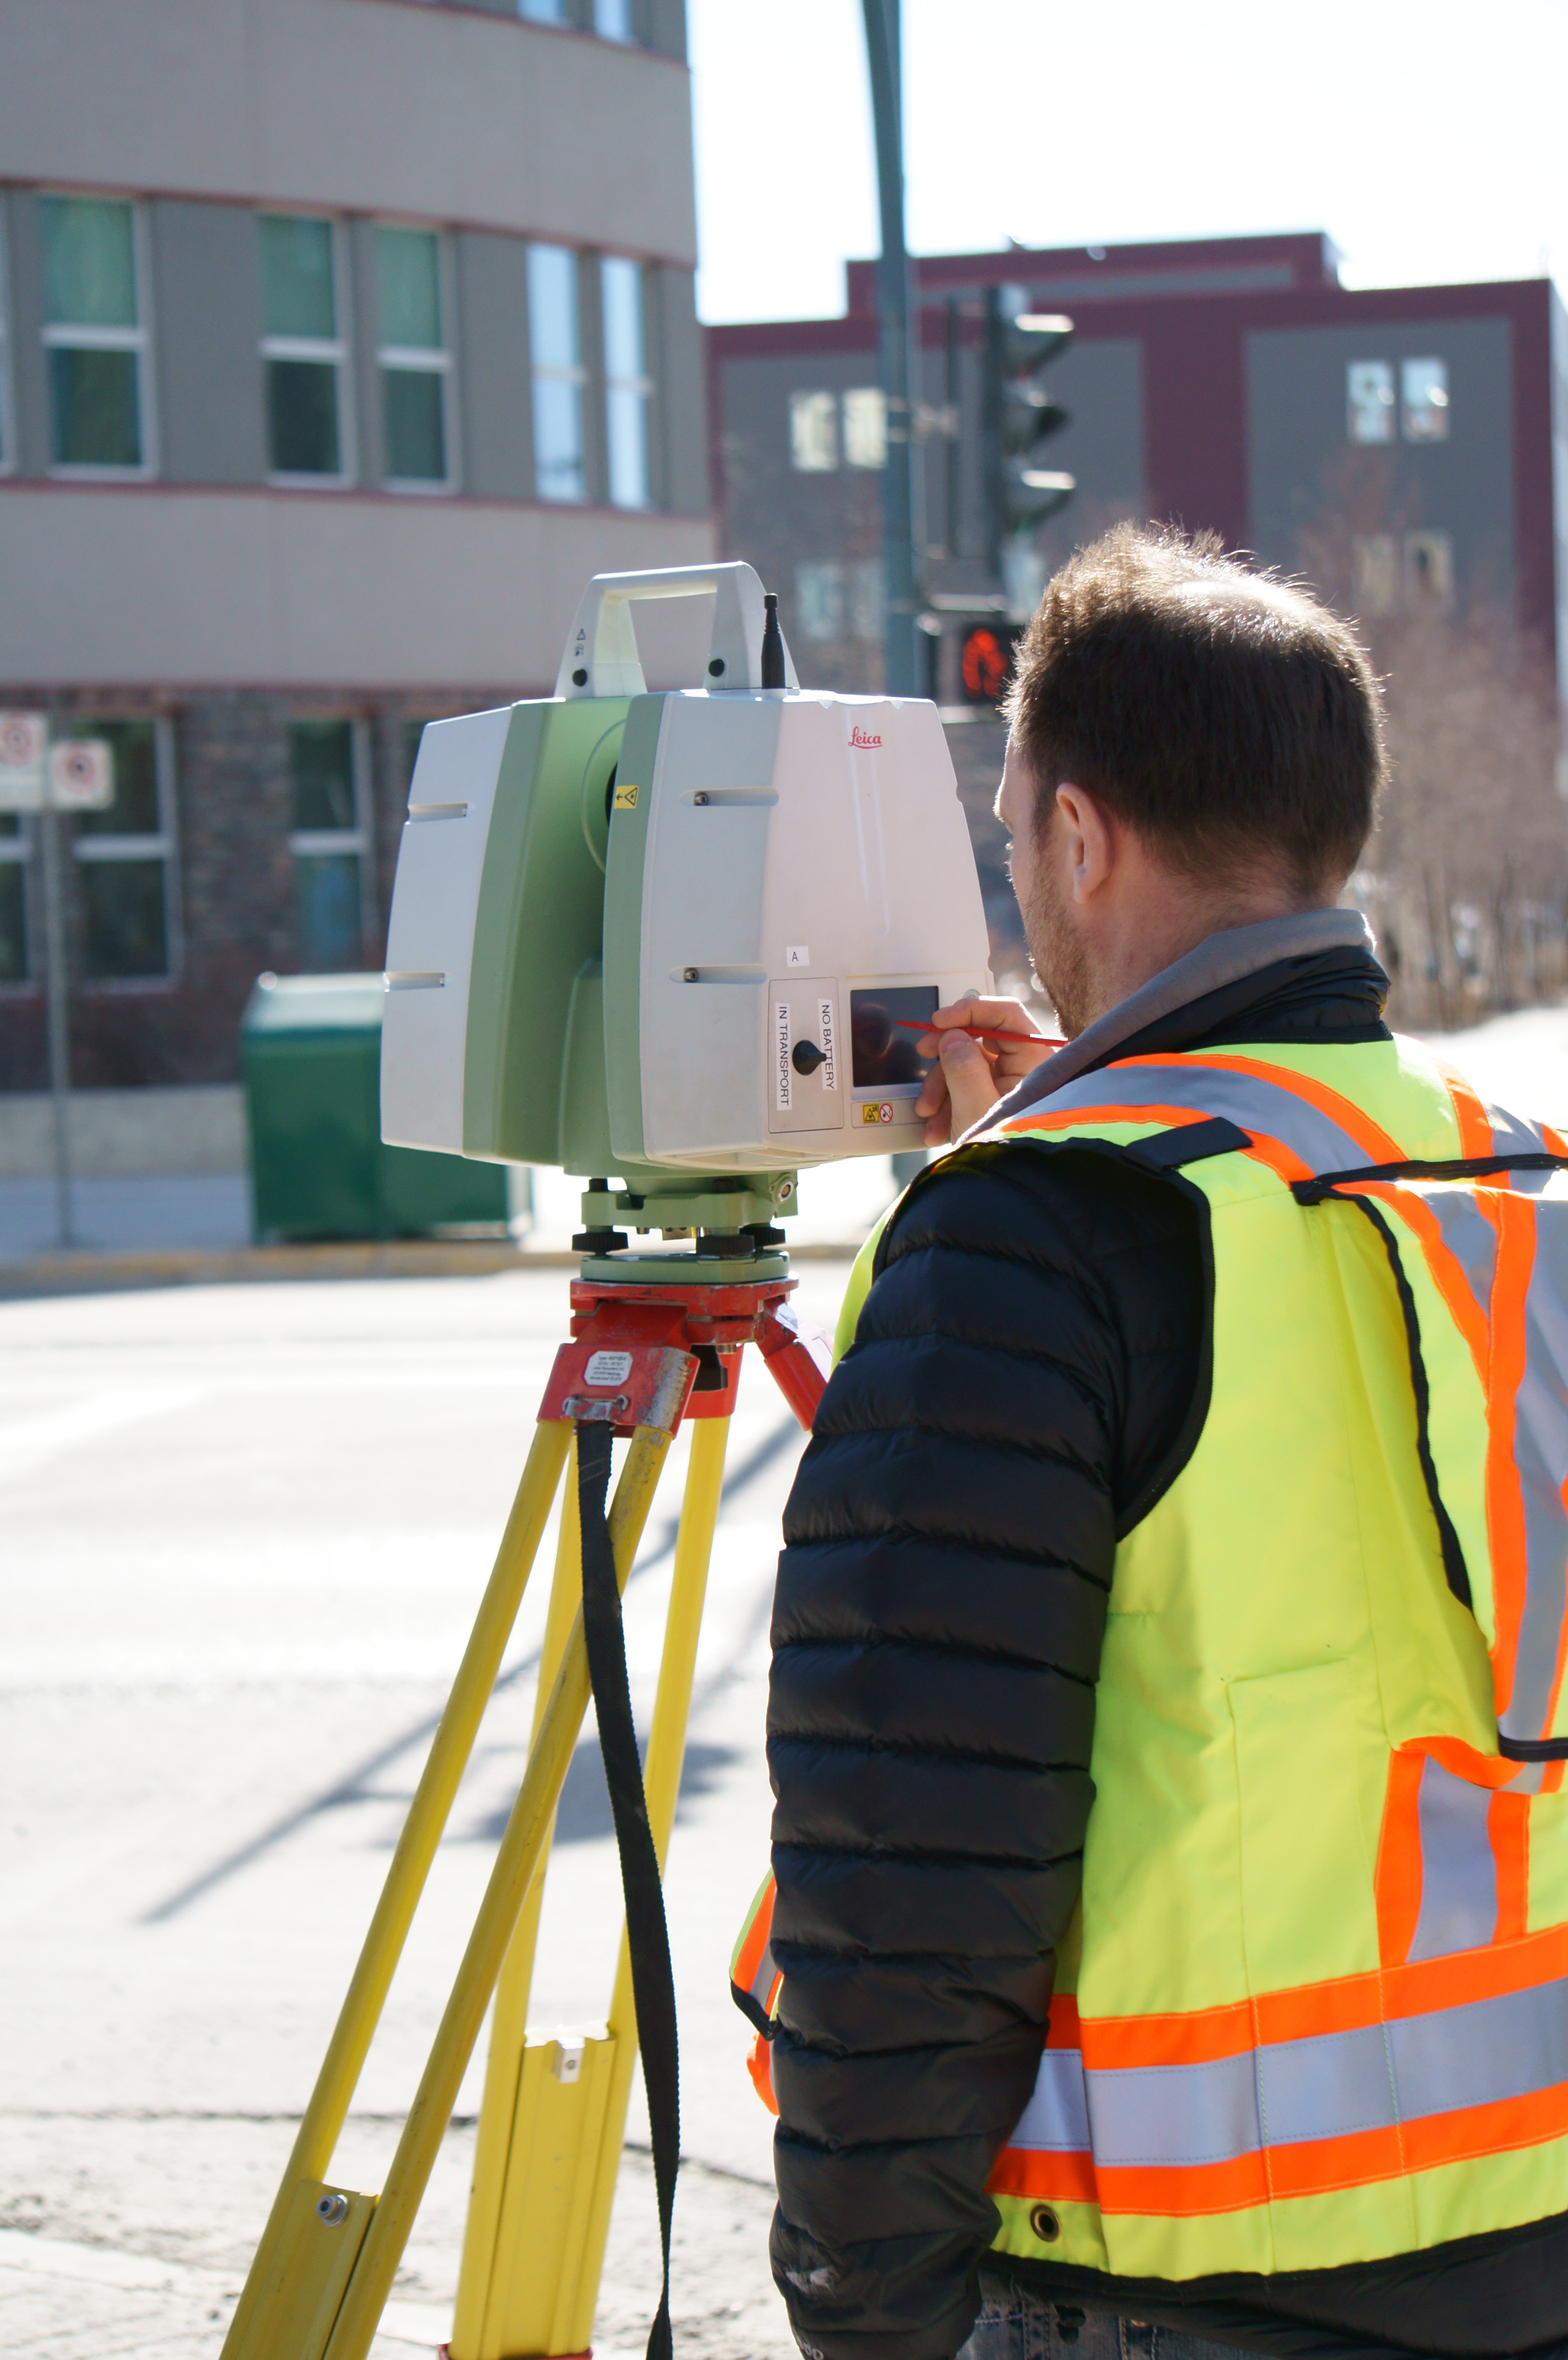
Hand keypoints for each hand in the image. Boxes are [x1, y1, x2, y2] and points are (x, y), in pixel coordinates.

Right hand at [912, 993, 1057, 1146]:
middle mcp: (1027, 1067)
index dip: (969, 1010)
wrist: (1008, 1197)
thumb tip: (952, 1037)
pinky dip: (949, 1101)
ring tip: (928, 1114)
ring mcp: (1012, 1083)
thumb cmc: (1004, 1153)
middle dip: (946, 1052)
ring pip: (968, 1063)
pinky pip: (968, 1086)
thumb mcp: (976, 1108)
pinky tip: (937, 1125)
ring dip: (941, 1085)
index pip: (1005, 1014)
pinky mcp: (998, 1099)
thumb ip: (963, 1066)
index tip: (938, 1021)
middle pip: (981, 1037)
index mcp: (1034, 1061)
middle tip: (922, 1053)